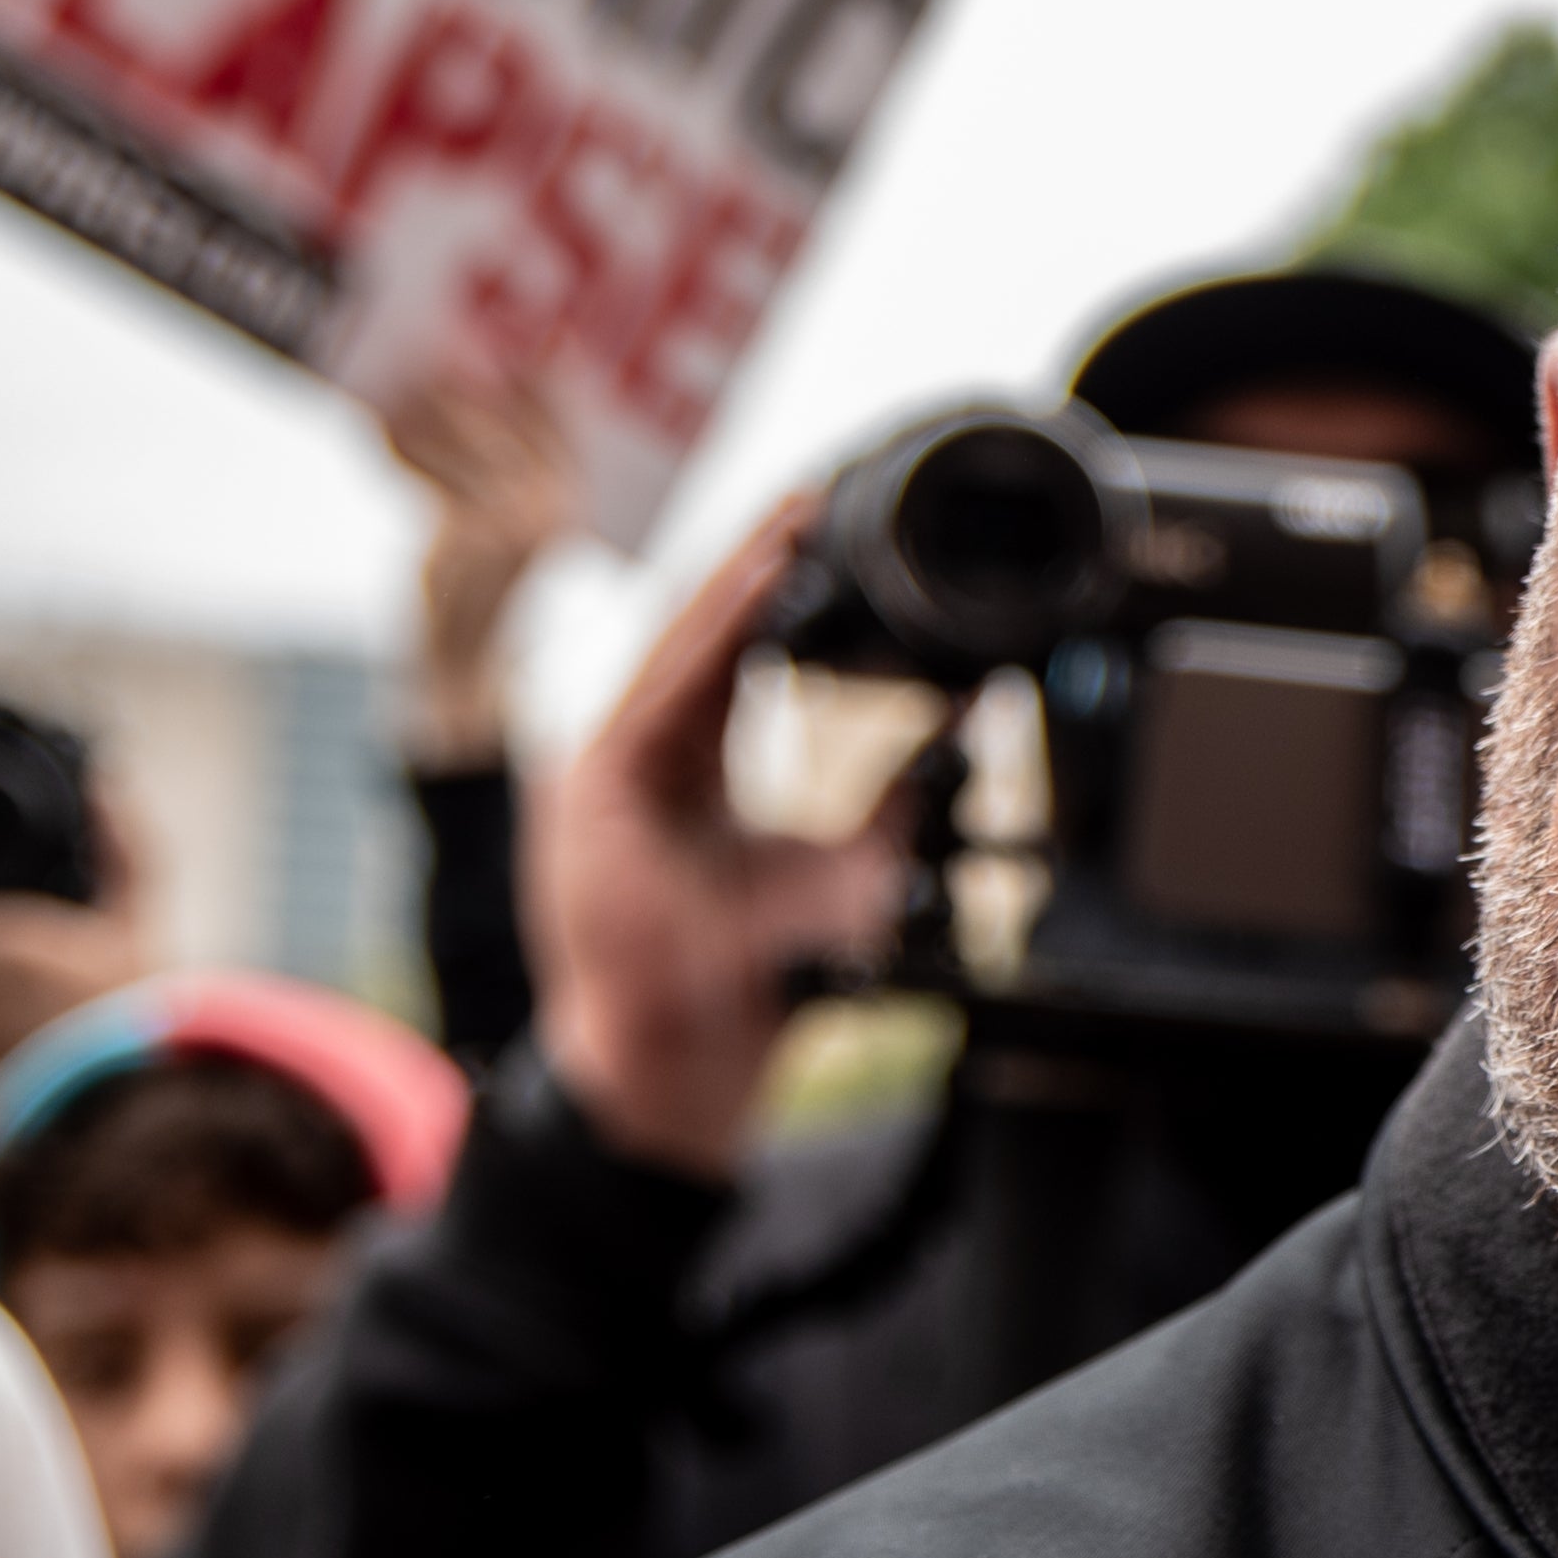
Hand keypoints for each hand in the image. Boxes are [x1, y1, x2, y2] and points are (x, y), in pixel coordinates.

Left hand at [384, 373, 585, 768]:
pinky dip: (394, 451)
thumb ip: (510, 456)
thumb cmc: (475, 582)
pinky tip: (372, 435)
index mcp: (576, 496)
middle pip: (506, 412)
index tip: (496, 332)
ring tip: (385, 396)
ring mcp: (518, 516)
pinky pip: (426, 470)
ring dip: (417, 413)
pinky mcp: (470, 527)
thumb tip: (472, 377)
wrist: (461, 660)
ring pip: (462, 436)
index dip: (528, 365)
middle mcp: (557, 502)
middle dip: (460, 379)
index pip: (555, 409)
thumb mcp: (508, 517)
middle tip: (424, 346)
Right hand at [536, 499, 905, 1177]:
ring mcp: (607, 772)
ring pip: (679, 647)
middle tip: (809, 494)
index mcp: (686, 768)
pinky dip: (714, 629)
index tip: (821, 530)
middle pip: (699, 637)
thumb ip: (894, 797)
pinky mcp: (594, 789)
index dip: (774, 592)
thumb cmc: (748, 982)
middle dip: (754, 562)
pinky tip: (760, 578)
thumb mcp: (848, 871)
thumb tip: (963, 729)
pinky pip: (663, 688)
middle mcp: (641, 759)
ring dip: (738, 577)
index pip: (730, 657)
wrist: (687, 1064)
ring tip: (791, 514)